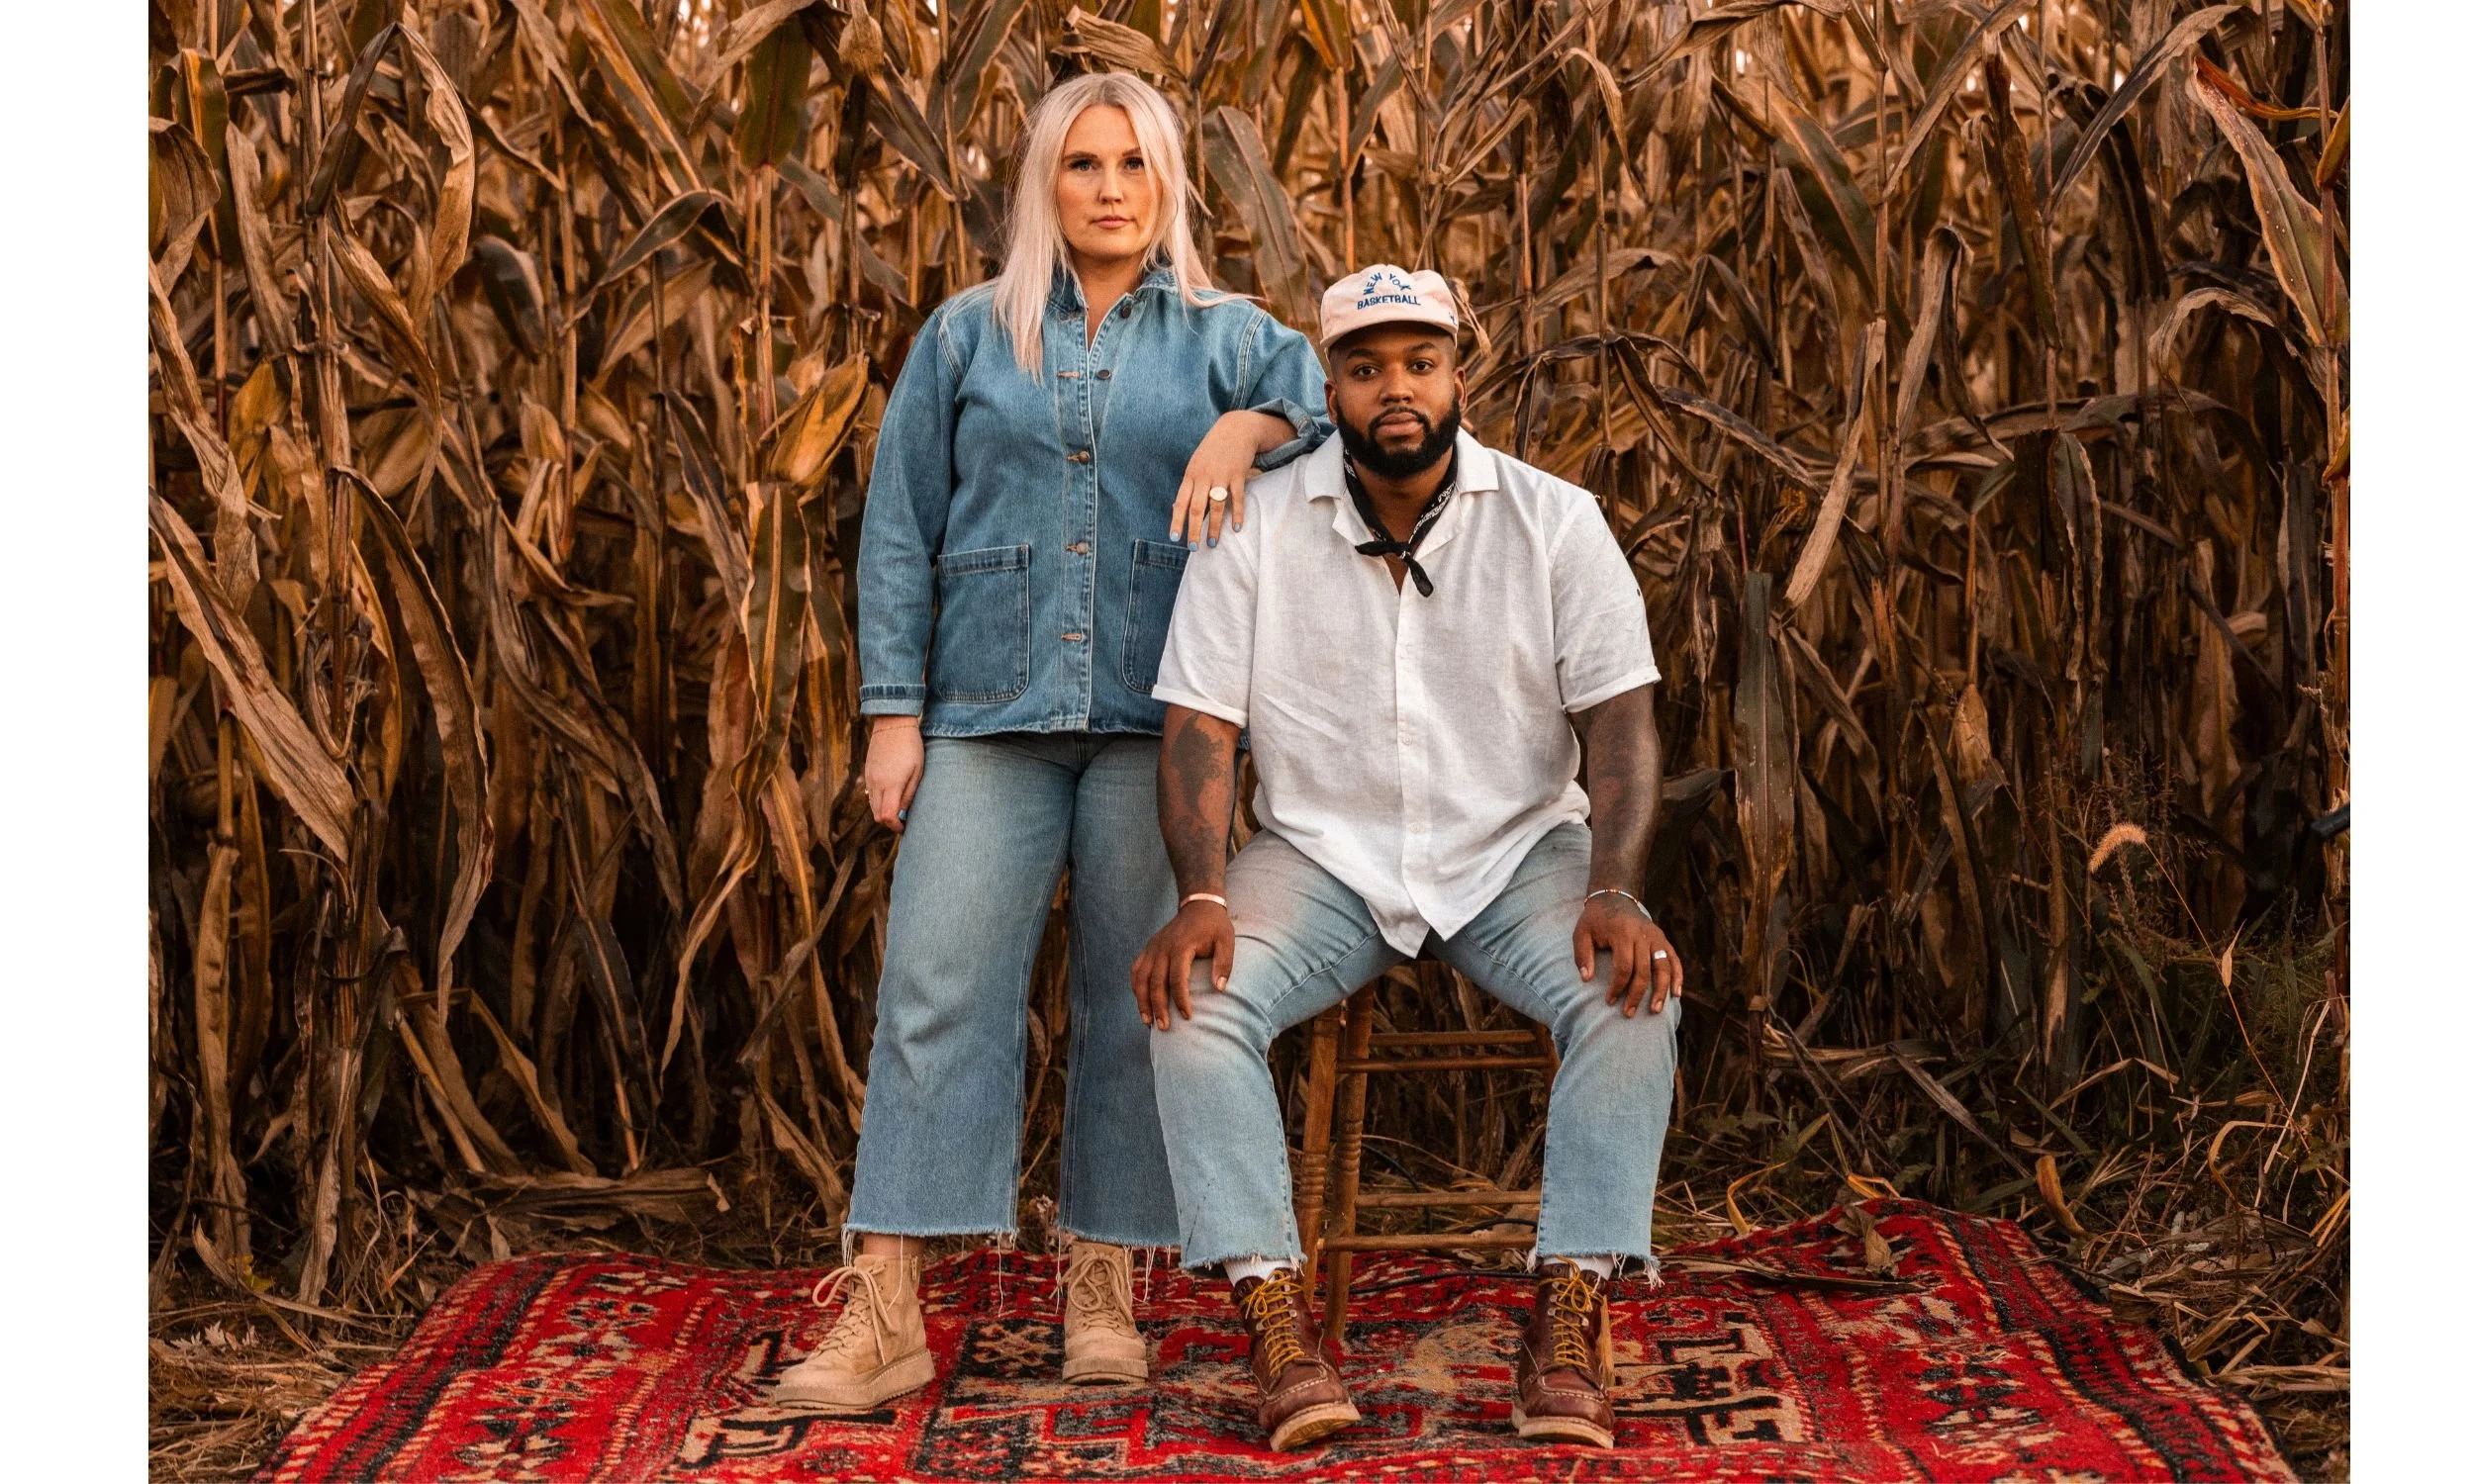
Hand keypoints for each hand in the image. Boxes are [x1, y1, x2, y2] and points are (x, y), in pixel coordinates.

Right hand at [865, 717, 923, 831]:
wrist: (893, 724)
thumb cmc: (911, 747)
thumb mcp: (917, 771)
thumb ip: (909, 794)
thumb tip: (903, 812)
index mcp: (891, 784)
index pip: (886, 816)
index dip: (895, 826)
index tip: (904, 827)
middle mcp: (876, 783)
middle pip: (877, 815)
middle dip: (889, 821)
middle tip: (903, 818)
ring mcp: (869, 777)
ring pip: (872, 805)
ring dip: (883, 811)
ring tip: (898, 805)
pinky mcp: (867, 772)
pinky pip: (870, 794)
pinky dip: (878, 800)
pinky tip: (891, 793)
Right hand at [1131, 899, 1234, 1030]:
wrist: (1199, 904)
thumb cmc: (1215, 926)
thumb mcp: (1227, 941)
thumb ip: (1224, 964)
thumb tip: (1219, 989)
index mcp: (1181, 946)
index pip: (1177, 978)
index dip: (1181, 999)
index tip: (1187, 1016)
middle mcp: (1162, 948)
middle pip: (1155, 982)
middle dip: (1158, 1007)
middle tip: (1164, 1028)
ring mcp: (1153, 948)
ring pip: (1140, 978)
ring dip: (1142, 1001)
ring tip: (1148, 1022)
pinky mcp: (1149, 948)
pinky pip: (1136, 970)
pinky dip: (1136, 987)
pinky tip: (1141, 1003)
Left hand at [1171, 411, 1281, 546]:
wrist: (1235, 428)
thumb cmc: (1213, 450)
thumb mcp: (1195, 465)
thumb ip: (1188, 487)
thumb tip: (1174, 509)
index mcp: (1191, 475)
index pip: (1180, 502)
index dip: (1177, 521)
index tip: (1175, 538)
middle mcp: (1204, 476)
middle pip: (1196, 508)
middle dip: (1194, 530)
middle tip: (1194, 548)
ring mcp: (1221, 476)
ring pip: (1216, 506)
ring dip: (1214, 526)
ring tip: (1212, 543)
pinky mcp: (1238, 474)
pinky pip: (1237, 498)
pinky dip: (1237, 514)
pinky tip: (1236, 528)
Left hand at [1573, 894, 1682, 1016]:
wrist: (1614, 898)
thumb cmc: (1595, 920)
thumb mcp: (1581, 933)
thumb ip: (1582, 955)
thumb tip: (1586, 979)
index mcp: (1622, 933)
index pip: (1624, 966)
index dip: (1618, 987)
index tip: (1609, 1001)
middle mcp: (1643, 935)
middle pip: (1644, 970)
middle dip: (1637, 994)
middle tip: (1629, 1013)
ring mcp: (1656, 936)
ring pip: (1664, 967)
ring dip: (1661, 990)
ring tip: (1656, 1010)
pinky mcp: (1663, 939)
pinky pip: (1674, 959)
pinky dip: (1677, 977)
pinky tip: (1676, 994)